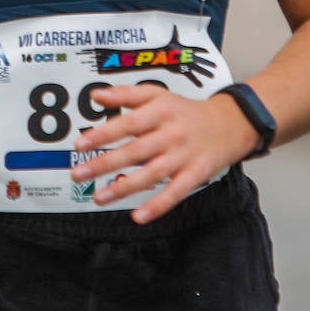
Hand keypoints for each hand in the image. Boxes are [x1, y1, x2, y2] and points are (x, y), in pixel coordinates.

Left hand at [71, 84, 258, 223]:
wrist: (231, 123)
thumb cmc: (185, 110)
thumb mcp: (157, 94)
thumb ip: (125, 94)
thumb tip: (95, 95)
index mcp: (159, 111)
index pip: (128, 123)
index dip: (103, 134)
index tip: (81, 144)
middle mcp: (171, 134)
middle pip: (135, 151)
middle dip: (104, 163)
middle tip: (78, 174)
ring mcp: (184, 156)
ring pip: (151, 174)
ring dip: (123, 187)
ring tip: (99, 197)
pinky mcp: (196, 174)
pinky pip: (175, 192)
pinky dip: (157, 206)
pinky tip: (138, 216)